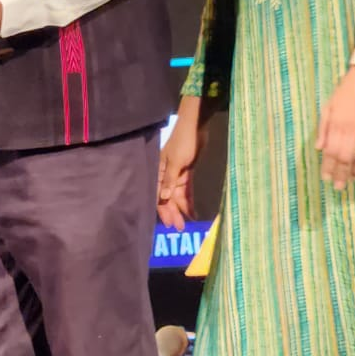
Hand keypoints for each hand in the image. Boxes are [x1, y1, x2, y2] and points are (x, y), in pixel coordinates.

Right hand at [157, 99, 207, 229]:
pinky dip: (189, 200)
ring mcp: (177, 174)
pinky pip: (186, 190)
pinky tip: (193, 211)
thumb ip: (170, 180)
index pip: (158, 195)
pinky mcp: (187, 172)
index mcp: (159, 171)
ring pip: (177, 196)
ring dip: (181, 209)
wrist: (195, 127)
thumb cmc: (183, 142)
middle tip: (179, 228)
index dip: (163, 210)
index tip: (169, 224)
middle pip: (168, 198)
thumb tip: (163, 198)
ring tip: (186, 223)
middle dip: (173, 213)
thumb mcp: (176, 162)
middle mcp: (166, 175)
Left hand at [316, 71, 354, 189]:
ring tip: (351, 182)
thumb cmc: (346, 91)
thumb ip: (323, 128)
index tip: (326, 179)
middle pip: (343, 157)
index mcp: (336, 124)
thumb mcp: (328, 106)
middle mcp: (350, 130)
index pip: (330, 151)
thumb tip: (318, 148)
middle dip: (340, 174)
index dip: (327, 167)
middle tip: (338, 187)